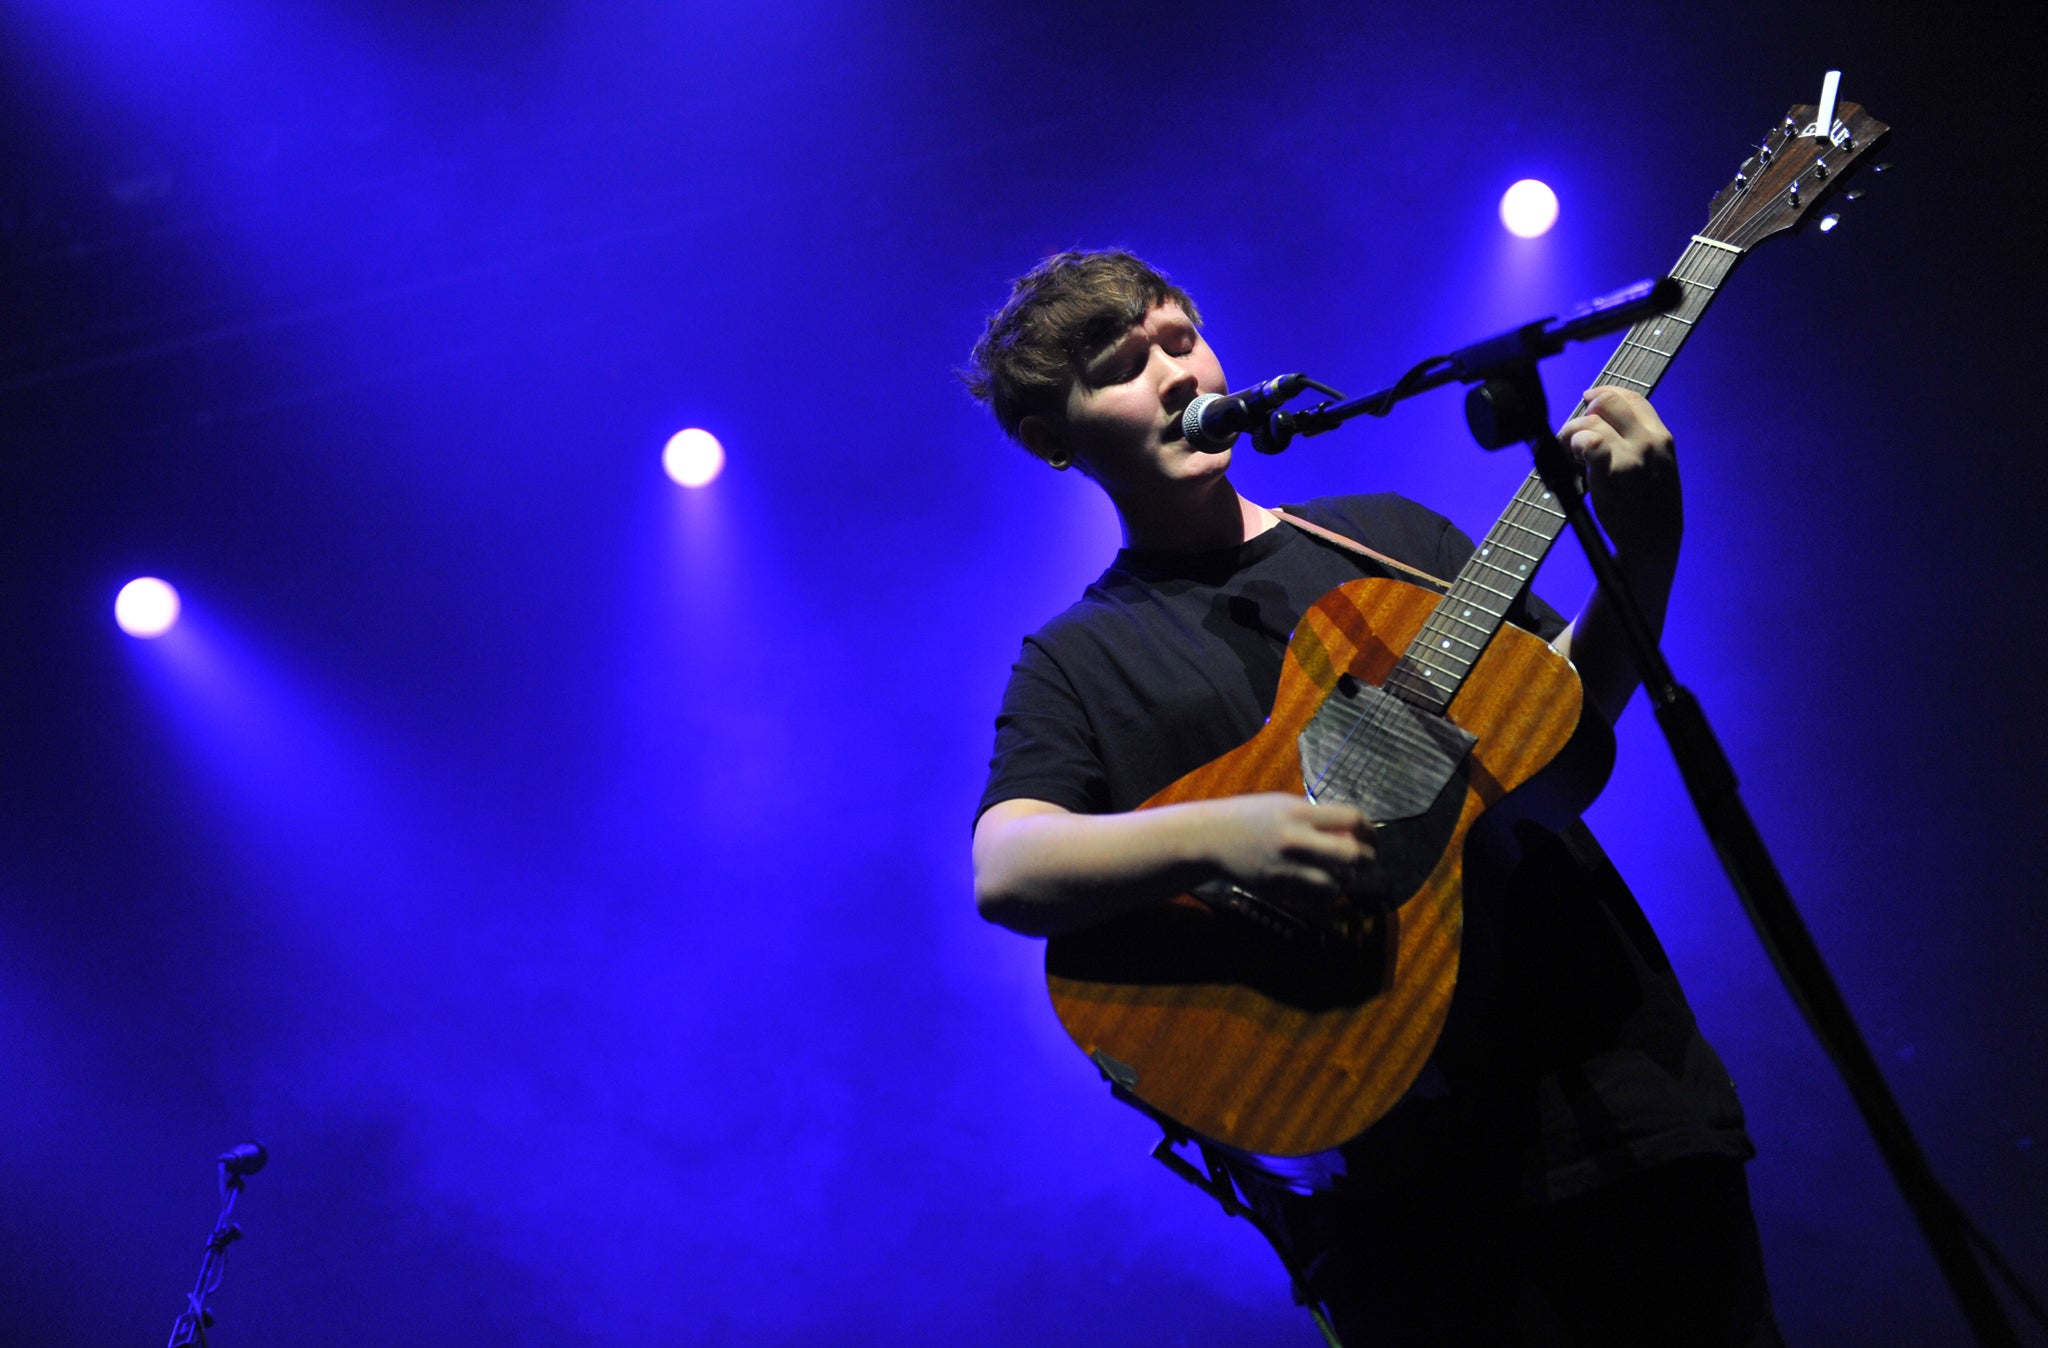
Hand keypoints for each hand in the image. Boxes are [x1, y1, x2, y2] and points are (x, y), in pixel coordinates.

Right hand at [1200, 793, 1378, 912]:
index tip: (1369, 835)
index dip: (1369, 828)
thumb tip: (1353, 831)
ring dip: (1345, 879)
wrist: (1210, 838)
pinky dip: (1326, 895)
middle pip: (1352, 854)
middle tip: (1365, 859)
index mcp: (1298, 813)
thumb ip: (1316, 816)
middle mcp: (1296, 841)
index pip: (1351, 819)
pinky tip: (1321, 886)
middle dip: (1366, 858)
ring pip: (1337, 883)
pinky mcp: (1279, 889)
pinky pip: (1317, 900)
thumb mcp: (1283, 804)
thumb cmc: (1249, 816)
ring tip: (1338, 873)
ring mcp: (1287, 868)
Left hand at [1558, 387, 1681, 565]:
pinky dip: (1575, 444)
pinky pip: (1589, 442)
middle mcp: (1648, 442)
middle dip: (1584, 413)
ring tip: (1571, 454)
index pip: (1632, 397)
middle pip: (1607, 402)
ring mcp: (1631, 457)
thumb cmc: (1649, 506)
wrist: (1653, 542)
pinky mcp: (1612, 474)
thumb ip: (1637, 440)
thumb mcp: (1657, 466)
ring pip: (1590, 422)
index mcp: (1661, 437)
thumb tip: (1600, 418)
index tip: (1588, 399)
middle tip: (1574, 435)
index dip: (1605, 392)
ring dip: (1571, 434)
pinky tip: (1574, 460)